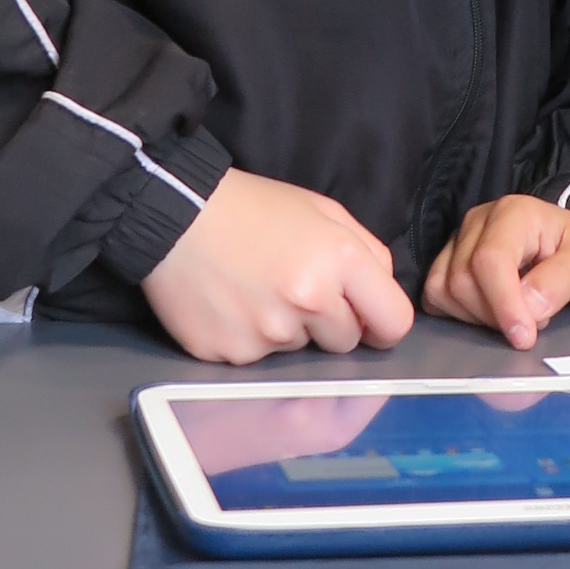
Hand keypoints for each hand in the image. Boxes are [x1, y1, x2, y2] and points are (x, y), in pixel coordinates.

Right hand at [142, 169, 412, 364]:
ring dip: (288, 328)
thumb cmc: (253, 209)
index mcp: (340, 260)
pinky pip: (260, 359)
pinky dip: (250, 337)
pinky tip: (231, 305)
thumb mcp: (323, 211)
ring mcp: (268, 332)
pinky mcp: (232, 353)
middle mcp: (308, 301)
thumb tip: (381, 302)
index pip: (394, 323)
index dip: (382, 323)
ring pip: (301, 351)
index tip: (367, 318)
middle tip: (296, 289)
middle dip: (331, 322)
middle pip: (346, 342)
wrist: (176, 214)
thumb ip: (368, 253)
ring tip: (257, 289)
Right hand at [423, 195, 569, 350]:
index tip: (524, 336)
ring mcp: (460, 240)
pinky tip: (492, 311)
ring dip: (479, 317)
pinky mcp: (449, 261)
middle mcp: (479, 221)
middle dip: (496, 315)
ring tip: (517, 311)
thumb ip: (563, 280)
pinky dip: (459, 314)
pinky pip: (435, 295)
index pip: (490, 260)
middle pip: (462, 280)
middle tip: (534, 320)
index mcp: (514, 213)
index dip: (503, 304)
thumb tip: (530, 306)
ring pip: (444, 290)